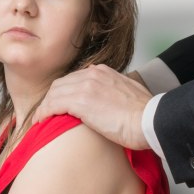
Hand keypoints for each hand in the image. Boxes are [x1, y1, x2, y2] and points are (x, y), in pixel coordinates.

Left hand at [33, 64, 151, 149]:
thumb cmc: (145, 116)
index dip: (62, 93)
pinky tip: (41, 121)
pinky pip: (53, 104)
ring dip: (45, 107)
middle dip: (50, 98)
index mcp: (104, 72)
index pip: (74, 79)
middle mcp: (93, 74)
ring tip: (40, 120)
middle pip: (60, 84)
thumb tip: (107, 105)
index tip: (58, 105)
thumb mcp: (128, 96)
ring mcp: (86, 86)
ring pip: (54, 93)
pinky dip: (44, 112)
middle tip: (45, 114)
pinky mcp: (81, 101)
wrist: (152, 120)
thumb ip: (114, 94)